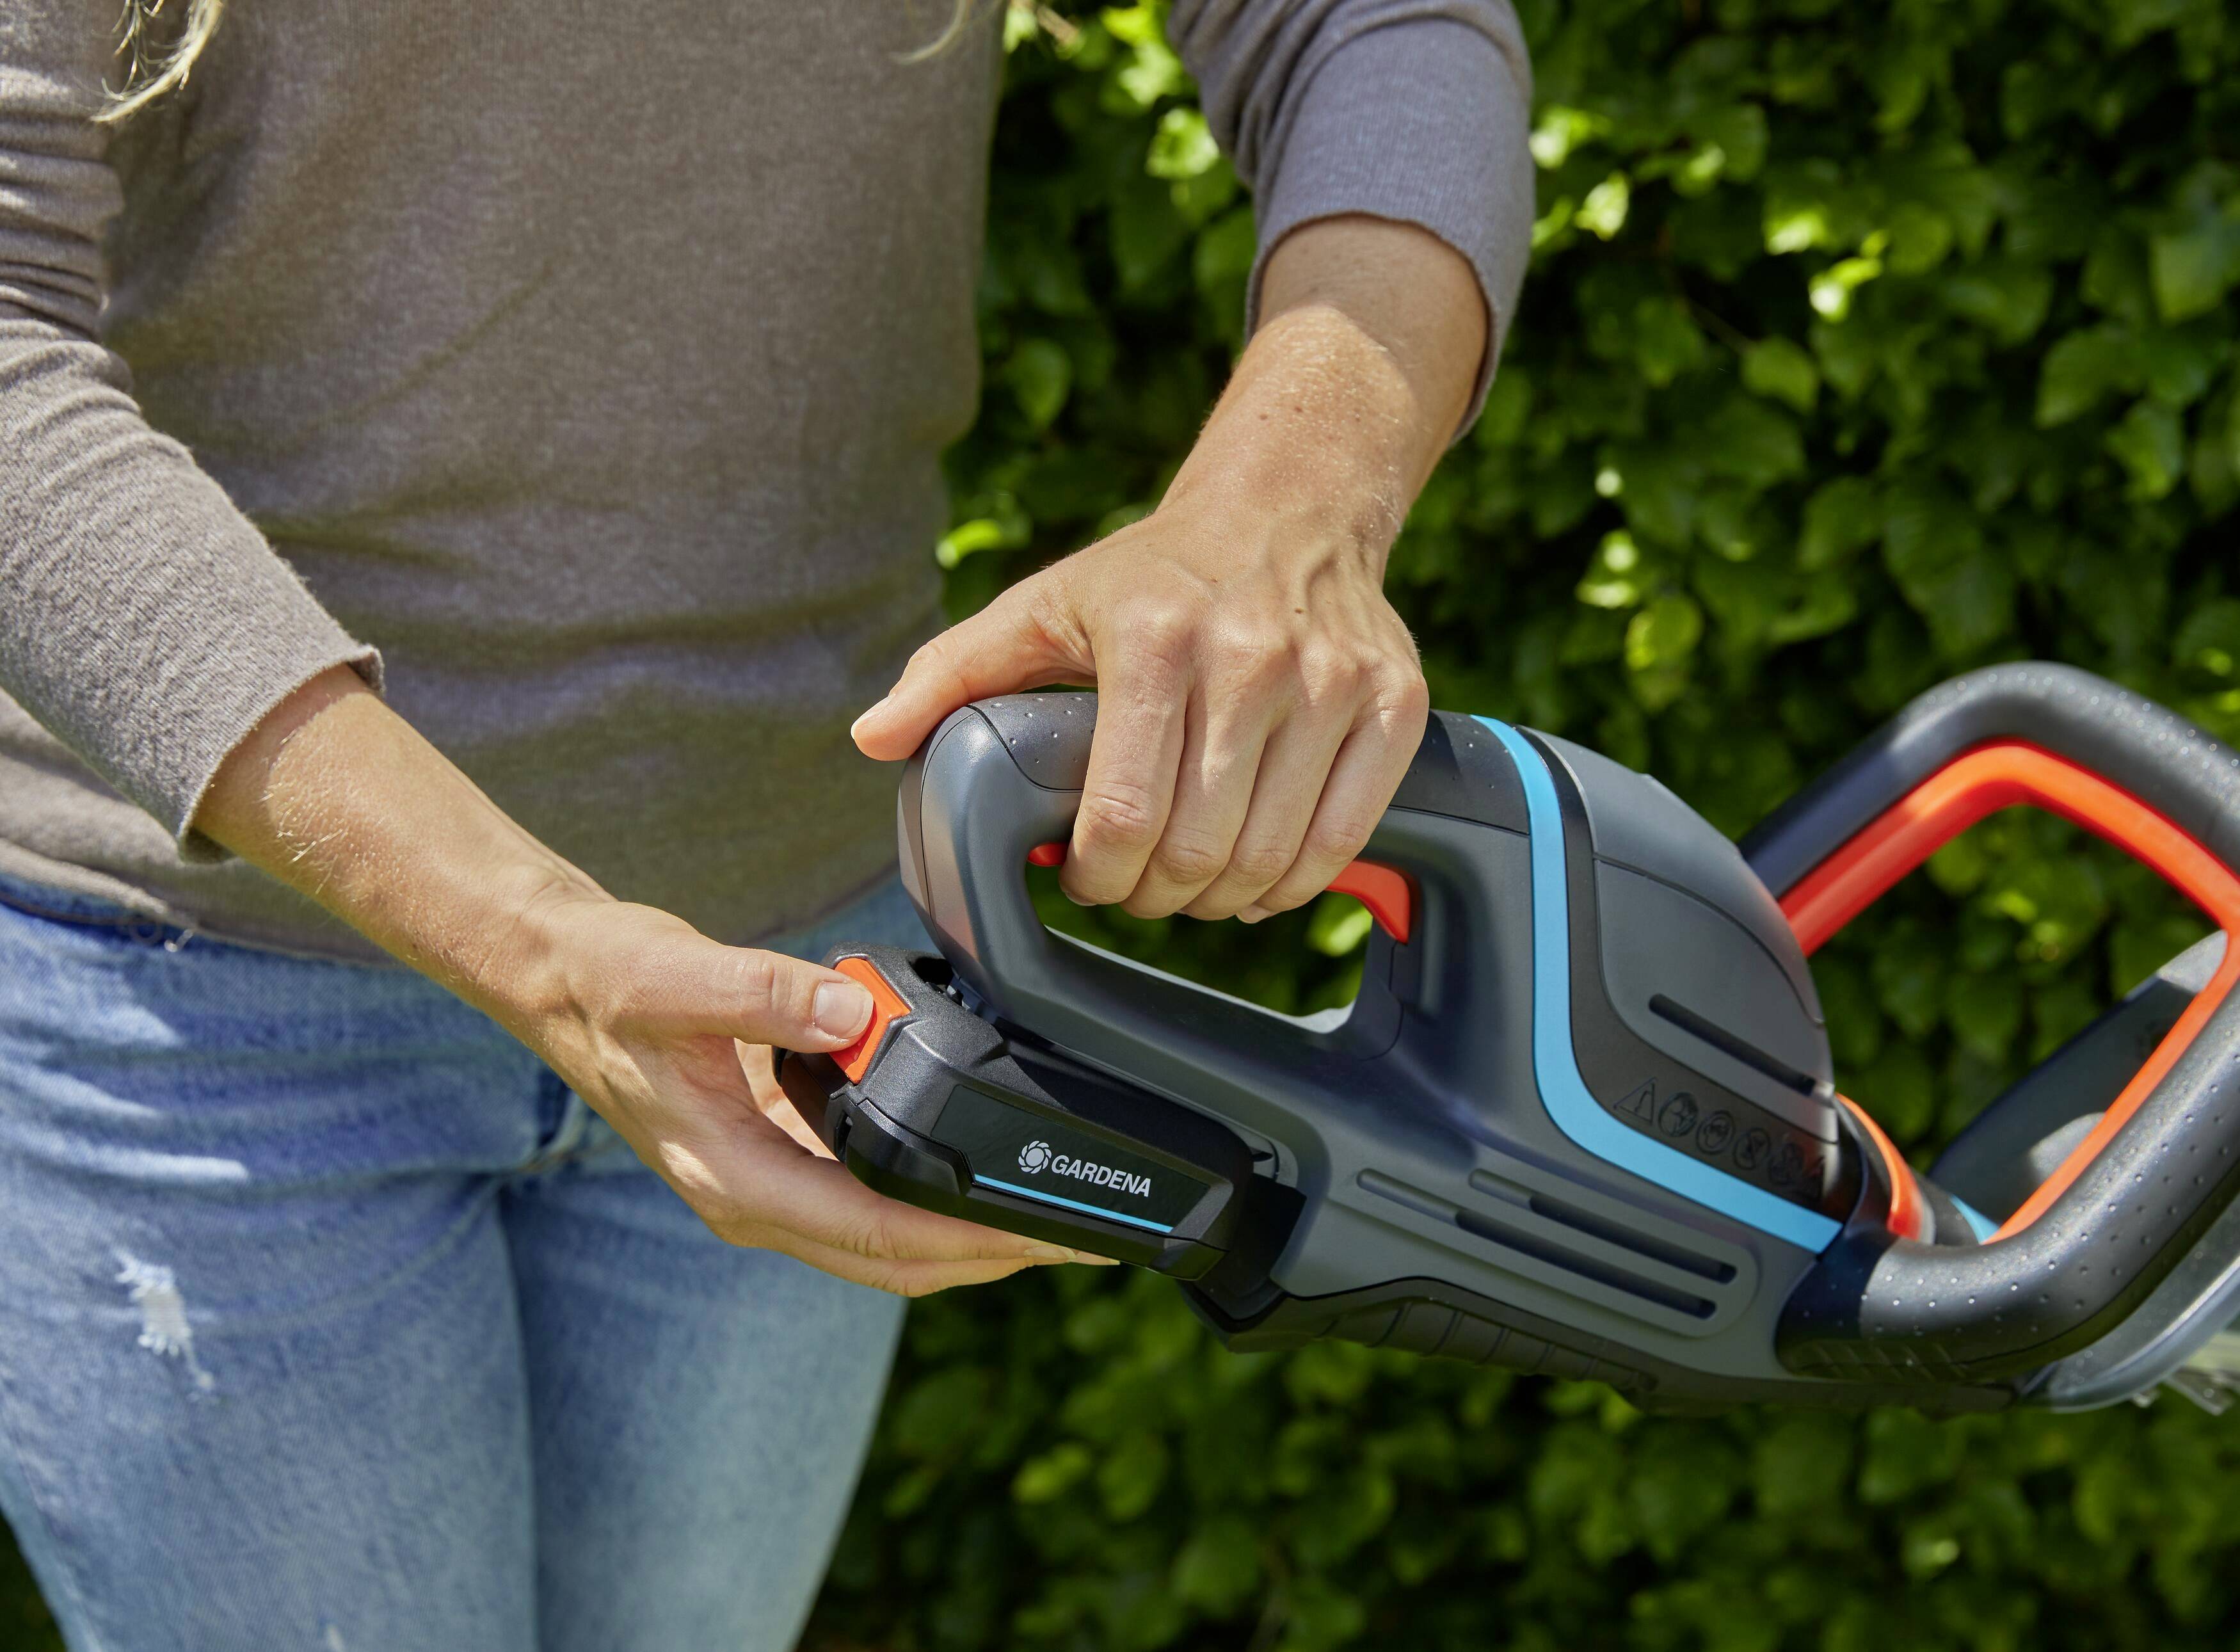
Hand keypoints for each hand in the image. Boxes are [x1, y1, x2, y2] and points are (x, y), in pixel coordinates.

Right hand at [507, 891, 1101, 1293]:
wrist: (564, 977)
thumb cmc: (609, 983)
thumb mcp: (671, 978)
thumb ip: (759, 992)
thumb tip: (850, 1009)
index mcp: (737, 1180)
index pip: (875, 1236)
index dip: (969, 1242)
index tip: (1046, 1235)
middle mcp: (759, 1199)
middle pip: (899, 1260)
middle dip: (994, 1256)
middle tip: (1087, 1240)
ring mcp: (774, 1182)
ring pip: (890, 1238)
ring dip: (971, 1235)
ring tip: (1057, 1214)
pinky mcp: (786, 1153)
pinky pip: (875, 1196)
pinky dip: (934, 1193)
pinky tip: (981, 1164)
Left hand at [856, 499, 1427, 922]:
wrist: (1292, 508)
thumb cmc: (1156, 575)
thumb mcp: (1046, 605)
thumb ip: (953, 673)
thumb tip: (870, 738)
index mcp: (1154, 641)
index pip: (1122, 817)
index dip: (1099, 877)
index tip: (1089, 878)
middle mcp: (1252, 658)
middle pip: (1198, 850)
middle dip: (1157, 894)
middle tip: (1140, 886)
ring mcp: (1334, 683)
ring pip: (1272, 856)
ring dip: (1222, 898)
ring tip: (1192, 881)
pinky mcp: (1397, 703)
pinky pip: (1346, 838)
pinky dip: (1298, 881)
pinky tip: (1260, 874)